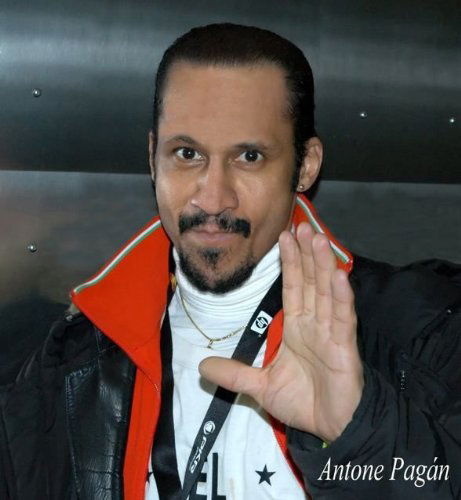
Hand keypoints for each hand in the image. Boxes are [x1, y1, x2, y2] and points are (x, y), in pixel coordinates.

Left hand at [199, 222, 363, 442]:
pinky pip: (343, 319)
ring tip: (318, 239)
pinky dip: (341, 298)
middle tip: (302, 226)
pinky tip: (339, 277)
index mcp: (297, 327)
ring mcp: (331, 333)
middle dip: (306, 254)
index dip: (289, 262)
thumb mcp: (259, 387)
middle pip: (310, 282)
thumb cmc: (301, 402)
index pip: (292, 287)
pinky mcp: (345, 347)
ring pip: (326, 293)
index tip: (283, 237)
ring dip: (323, 266)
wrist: (328, 429)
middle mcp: (314, 324)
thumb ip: (234, 374)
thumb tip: (201, 367)